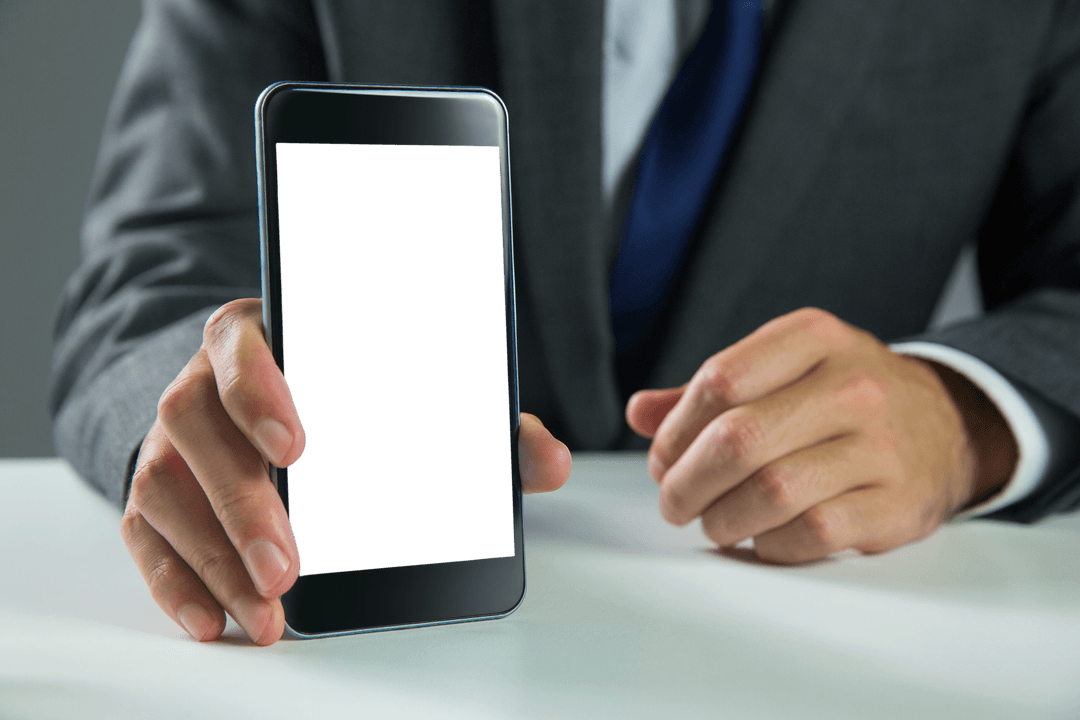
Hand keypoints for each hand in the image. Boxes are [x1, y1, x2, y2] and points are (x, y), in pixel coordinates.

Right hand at [121, 298, 570, 644]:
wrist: (269, 402)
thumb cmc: (349, 395)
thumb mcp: (413, 398)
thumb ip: (484, 426)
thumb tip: (551, 464)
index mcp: (265, 335)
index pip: (244, 343)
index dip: (261, 388)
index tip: (298, 445)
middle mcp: (203, 380)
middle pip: (194, 425)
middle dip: (241, 502)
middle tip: (289, 566)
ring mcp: (171, 437)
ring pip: (162, 486)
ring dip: (212, 556)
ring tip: (267, 608)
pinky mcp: (158, 488)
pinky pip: (143, 532)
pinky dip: (175, 581)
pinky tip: (215, 620)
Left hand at [626, 308, 1017, 563]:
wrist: (949, 428)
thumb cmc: (844, 399)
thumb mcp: (785, 370)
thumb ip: (711, 391)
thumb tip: (640, 413)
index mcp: (813, 338)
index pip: (719, 380)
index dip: (675, 429)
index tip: (663, 458)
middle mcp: (851, 384)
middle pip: (738, 439)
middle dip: (686, 482)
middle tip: (673, 501)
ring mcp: (879, 445)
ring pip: (771, 491)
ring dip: (722, 518)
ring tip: (713, 521)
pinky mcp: (896, 504)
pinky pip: (811, 534)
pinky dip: (770, 544)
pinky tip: (761, 537)